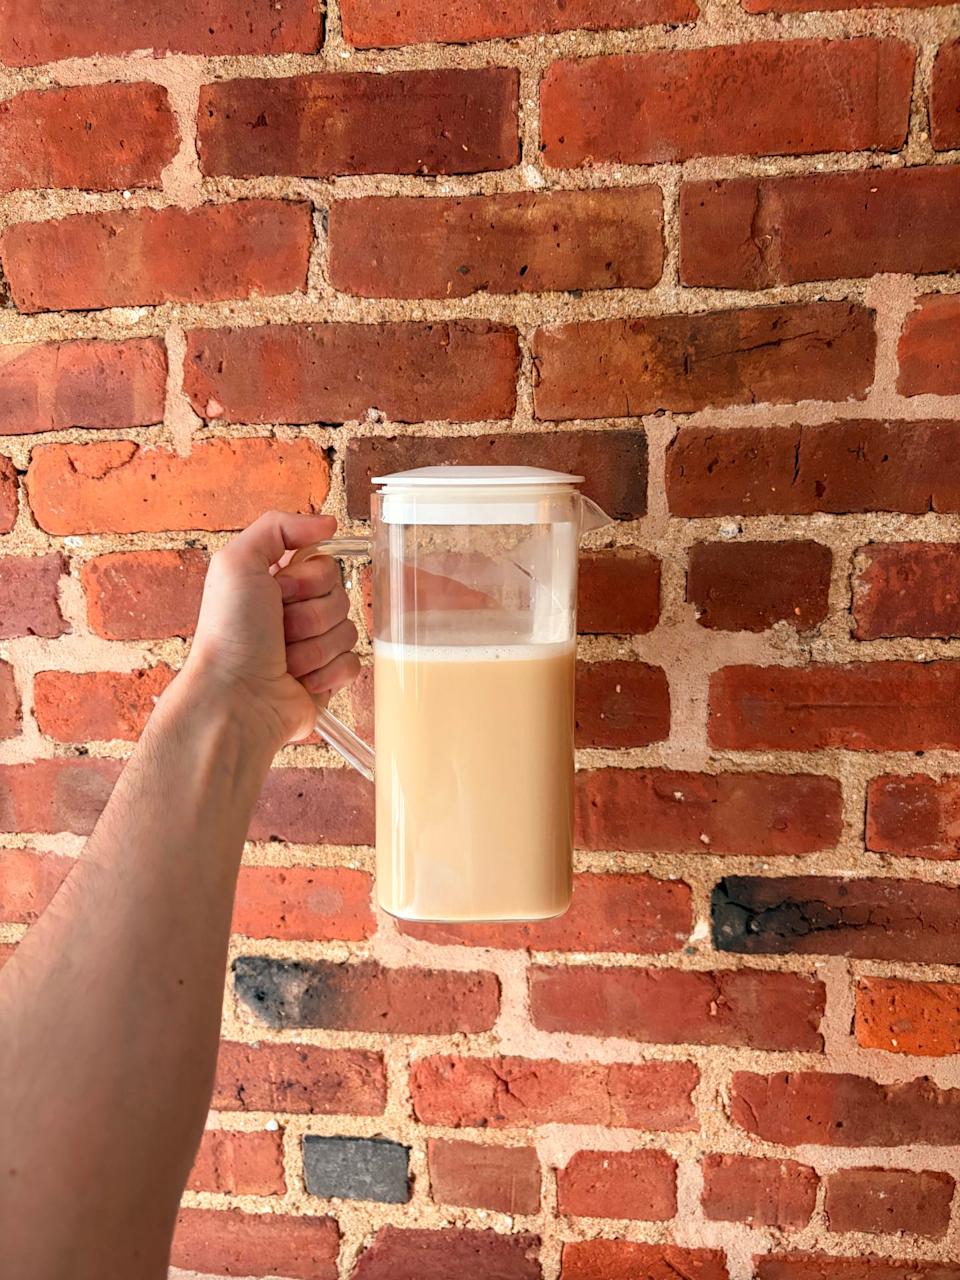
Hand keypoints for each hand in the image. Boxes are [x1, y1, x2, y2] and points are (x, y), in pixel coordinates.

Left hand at [183, 511, 360, 747]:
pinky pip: (353, 662)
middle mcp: (295, 612)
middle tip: (279, 630)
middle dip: (310, 615)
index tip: (279, 593)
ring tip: (283, 659)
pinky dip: (327, 672)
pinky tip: (300, 679)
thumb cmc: (229, 635)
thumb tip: (327, 523)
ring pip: (348, 630)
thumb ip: (278, 527)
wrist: (235, 699)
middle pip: (340, 596)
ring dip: (315, 647)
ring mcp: (313, 646)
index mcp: (277, 583)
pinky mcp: (327, 677)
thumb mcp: (237, 562)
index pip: (326, 565)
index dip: (307, 580)